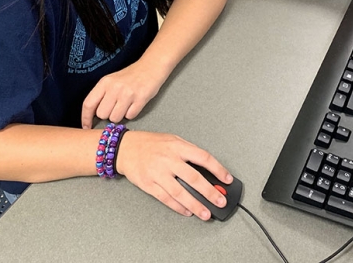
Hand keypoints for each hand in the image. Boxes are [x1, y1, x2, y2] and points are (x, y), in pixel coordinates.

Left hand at [81, 61, 163, 128]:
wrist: (151, 66)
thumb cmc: (130, 76)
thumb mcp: (112, 80)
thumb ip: (102, 95)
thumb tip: (93, 115)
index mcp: (105, 82)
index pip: (88, 104)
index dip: (85, 118)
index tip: (86, 127)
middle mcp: (114, 87)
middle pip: (102, 114)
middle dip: (107, 114)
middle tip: (115, 106)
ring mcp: (128, 93)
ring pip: (115, 118)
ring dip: (120, 115)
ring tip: (126, 104)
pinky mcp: (140, 98)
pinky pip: (130, 116)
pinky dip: (131, 113)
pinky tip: (134, 103)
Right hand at [115, 131, 232, 219]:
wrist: (125, 148)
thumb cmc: (150, 143)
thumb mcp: (172, 139)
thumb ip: (188, 151)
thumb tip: (206, 167)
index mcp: (178, 146)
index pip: (203, 157)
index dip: (218, 169)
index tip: (227, 178)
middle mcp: (169, 160)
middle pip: (194, 178)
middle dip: (210, 192)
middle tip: (220, 201)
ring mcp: (158, 173)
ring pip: (180, 192)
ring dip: (195, 204)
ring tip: (206, 213)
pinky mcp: (149, 185)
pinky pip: (166, 198)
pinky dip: (178, 207)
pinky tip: (187, 211)